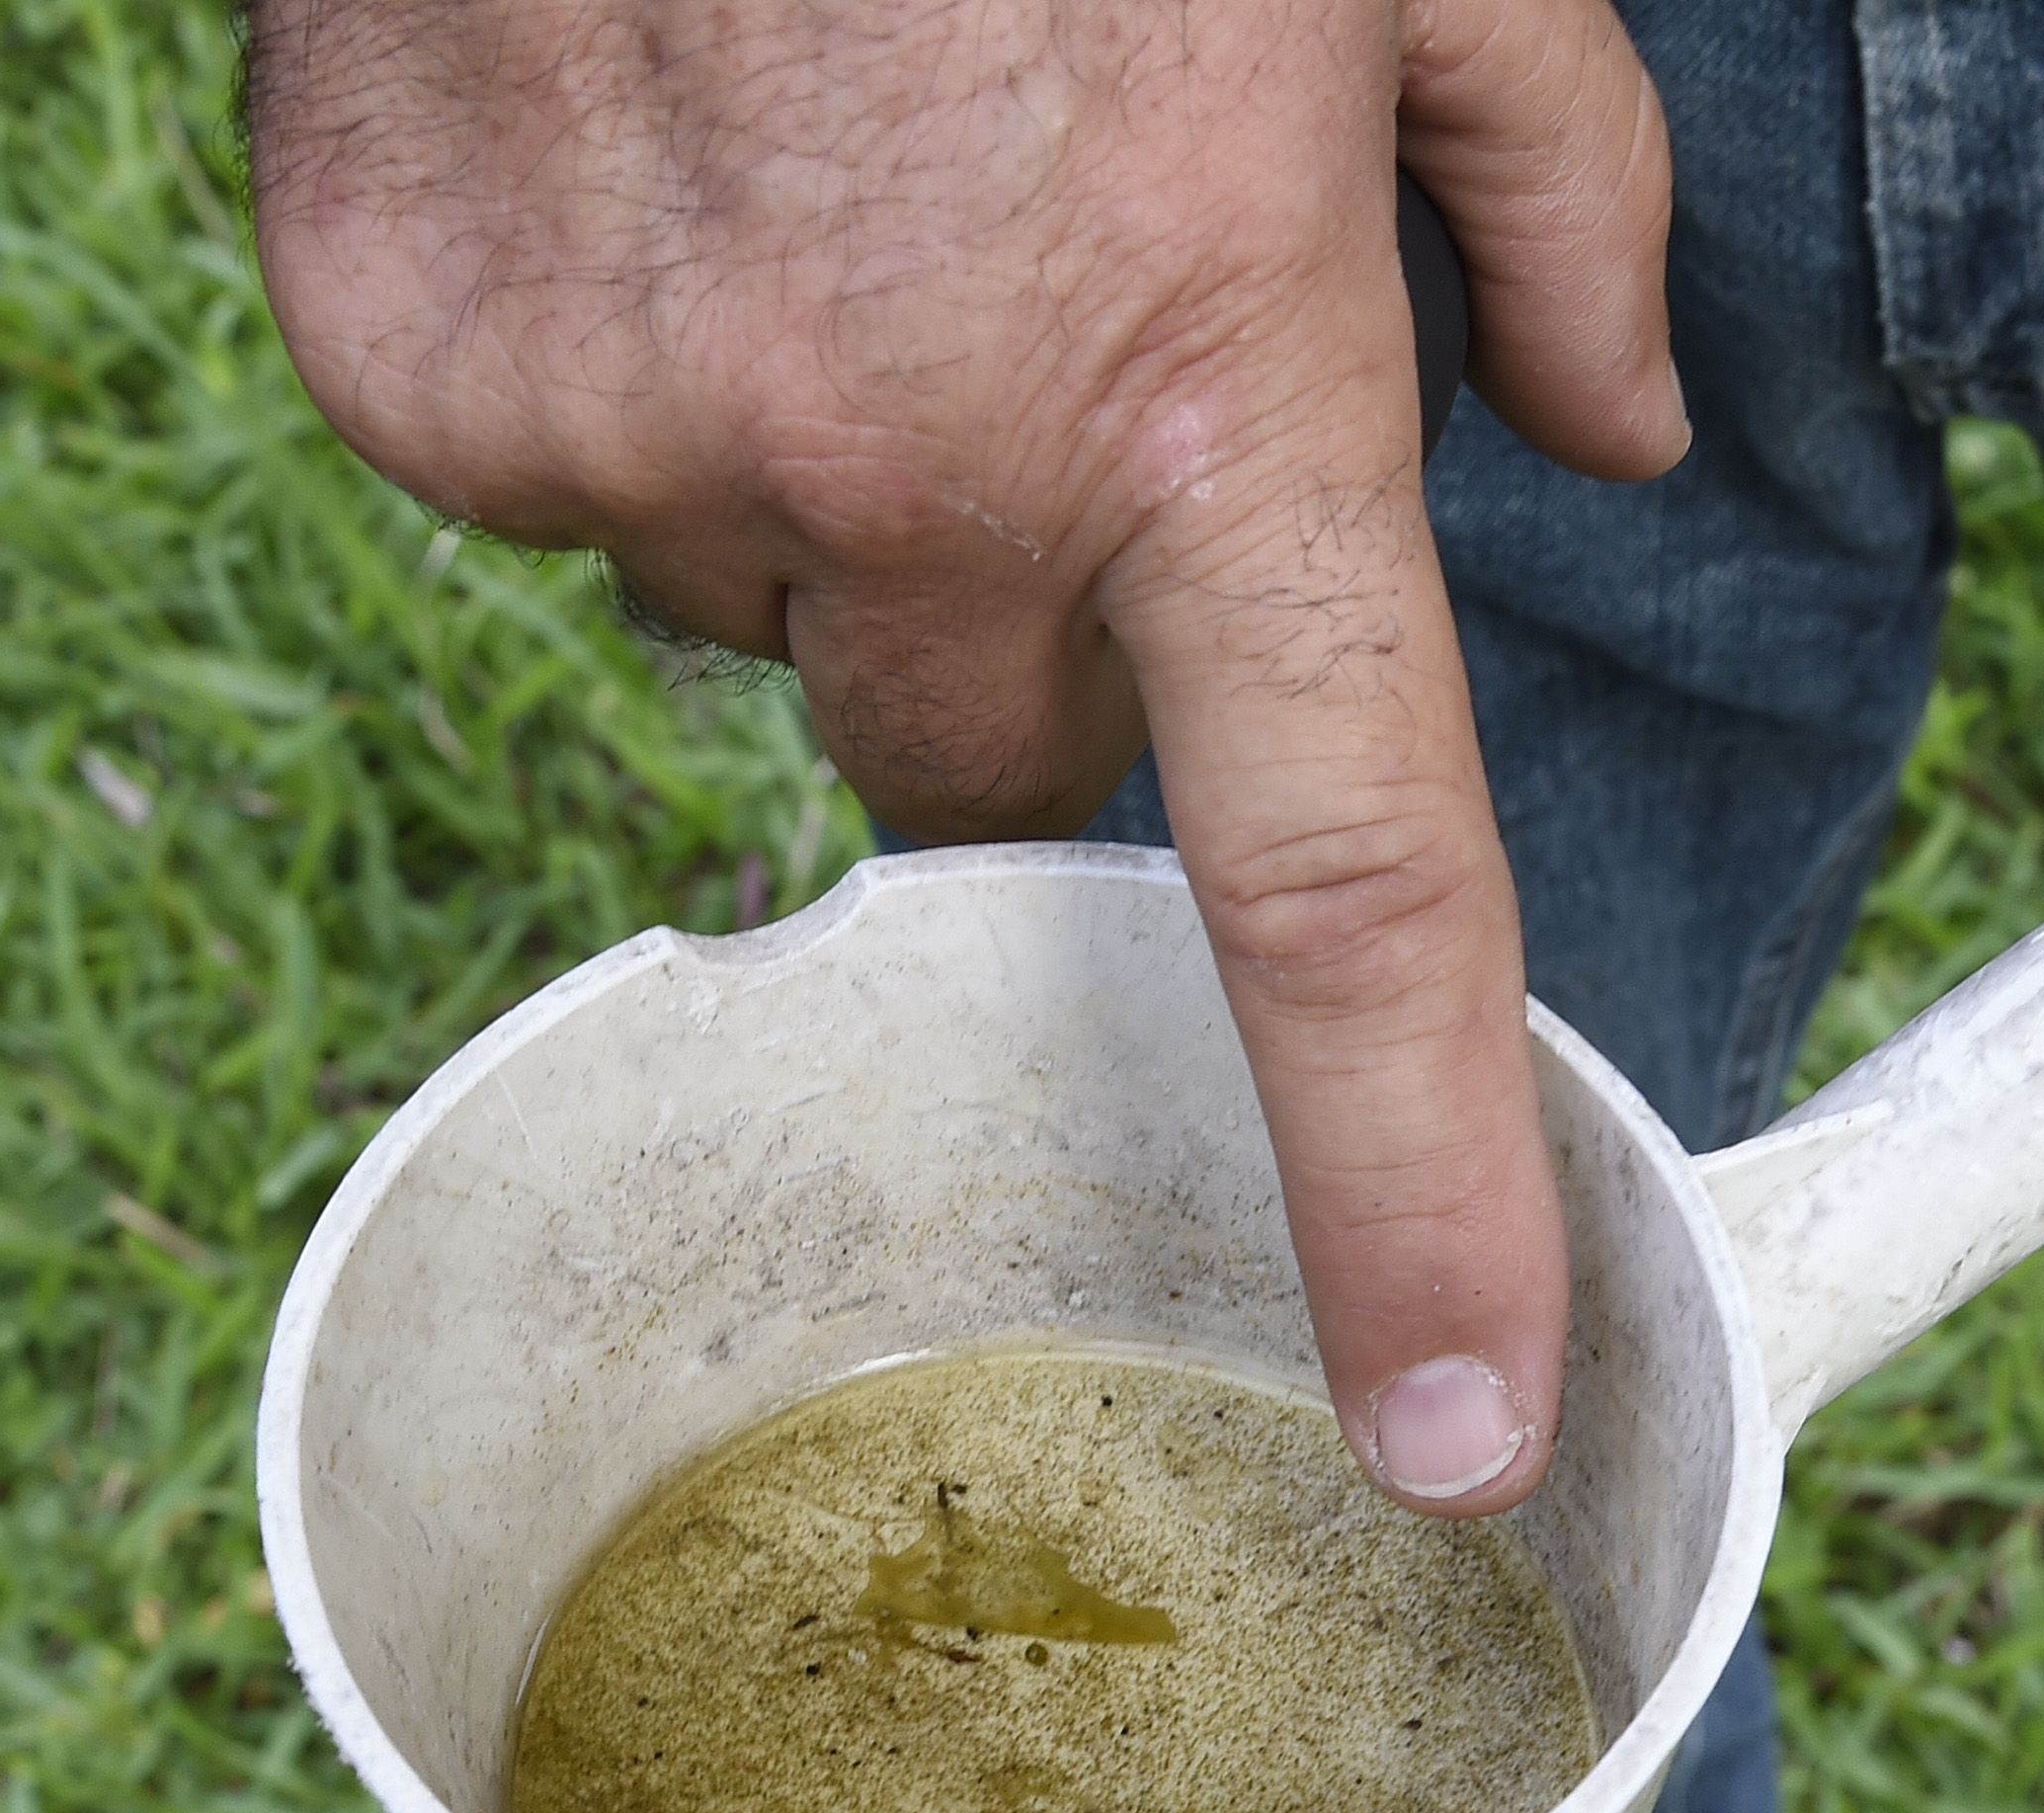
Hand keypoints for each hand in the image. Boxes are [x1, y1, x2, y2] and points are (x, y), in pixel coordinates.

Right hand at [243, 0, 1683, 1514]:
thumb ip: (1551, 211)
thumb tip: (1627, 442)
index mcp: (1208, 397)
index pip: (1347, 899)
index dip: (1415, 1193)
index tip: (1451, 1422)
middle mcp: (913, 476)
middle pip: (1005, 781)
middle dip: (1051, 651)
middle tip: (1046, 397)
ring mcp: (634, 434)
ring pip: (770, 620)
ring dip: (830, 489)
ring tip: (836, 192)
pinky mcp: (415, 362)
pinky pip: (561, 488)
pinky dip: (631, 375)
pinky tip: (666, 159)